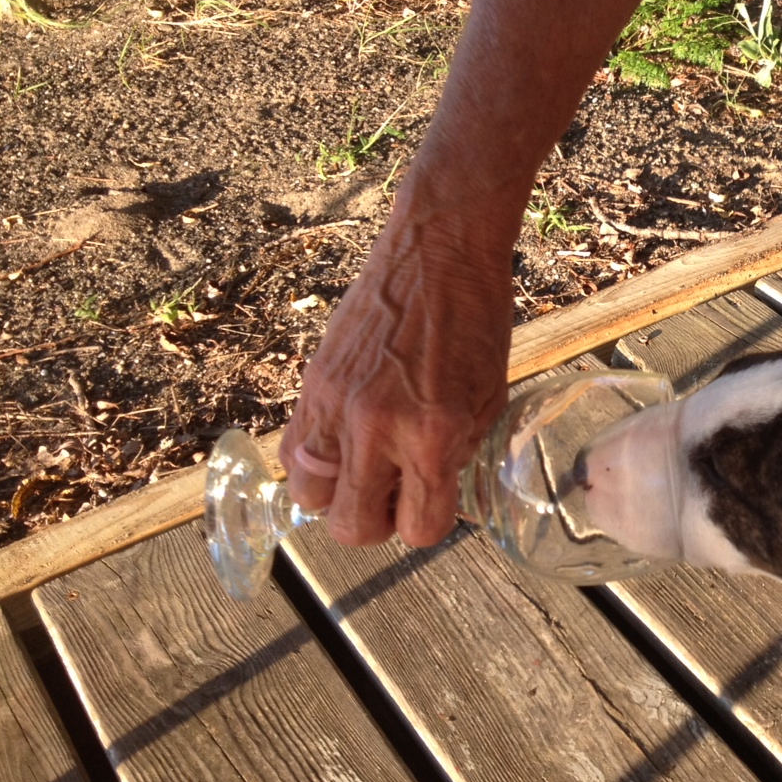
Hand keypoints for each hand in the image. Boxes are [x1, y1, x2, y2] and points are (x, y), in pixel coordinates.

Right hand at [280, 196, 513, 547]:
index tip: (434, 503)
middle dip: (378, 521)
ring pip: (309, 499)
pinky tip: (343, 442)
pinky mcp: (312, 383)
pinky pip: (292, 454)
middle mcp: (378, 428)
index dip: (429, 522)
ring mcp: (337, 406)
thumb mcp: (489, 397)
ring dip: (339, 495)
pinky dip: (314, 462)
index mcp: (434, 435)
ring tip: (366, 468)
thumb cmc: (477, 320)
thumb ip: (456, 454)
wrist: (440, 252)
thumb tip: (432, 493)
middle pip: (352, 527)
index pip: (419, 529)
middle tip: (397, 493)